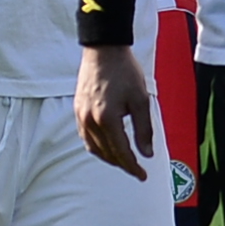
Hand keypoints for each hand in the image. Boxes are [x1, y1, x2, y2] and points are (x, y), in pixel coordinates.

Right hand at [75, 44, 154, 175]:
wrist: (104, 50)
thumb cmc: (125, 72)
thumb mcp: (141, 100)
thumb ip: (144, 129)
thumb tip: (146, 154)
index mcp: (107, 119)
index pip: (121, 152)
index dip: (133, 167)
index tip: (143, 176)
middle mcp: (90, 120)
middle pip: (107, 153)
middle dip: (123, 164)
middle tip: (137, 170)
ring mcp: (81, 115)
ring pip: (94, 148)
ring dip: (109, 158)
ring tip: (124, 161)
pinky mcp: (77, 110)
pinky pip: (85, 137)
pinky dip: (97, 147)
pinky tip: (107, 147)